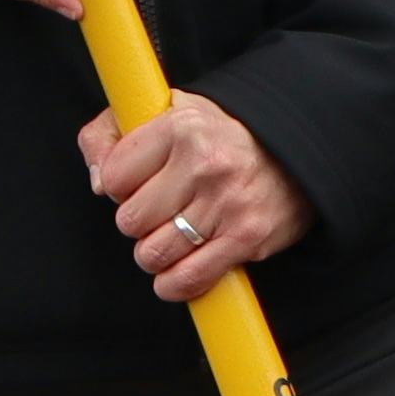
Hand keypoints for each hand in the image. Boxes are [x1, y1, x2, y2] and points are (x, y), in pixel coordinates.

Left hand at [80, 92, 313, 302]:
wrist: (297, 152)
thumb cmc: (221, 136)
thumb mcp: (165, 111)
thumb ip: (109, 133)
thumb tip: (97, 183)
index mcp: (181, 127)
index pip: (113, 177)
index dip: (120, 187)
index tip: (140, 184)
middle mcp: (205, 162)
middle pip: (129, 221)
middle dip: (139, 223)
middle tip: (162, 211)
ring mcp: (227, 202)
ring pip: (153, 254)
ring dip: (156, 254)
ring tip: (173, 237)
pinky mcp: (247, 236)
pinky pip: (187, 278)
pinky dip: (175, 284)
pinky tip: (178, 270)